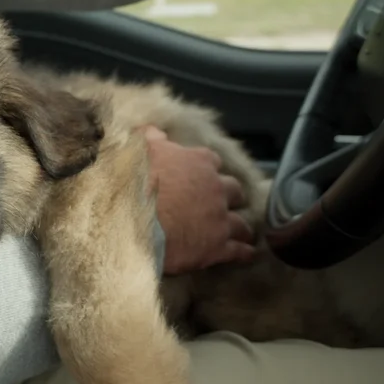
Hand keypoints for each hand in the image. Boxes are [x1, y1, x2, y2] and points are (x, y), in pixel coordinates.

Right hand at [142, 126, 256, 274]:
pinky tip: (248, 253)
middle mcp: (216, 188)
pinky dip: (245, 252)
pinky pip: (240, 250)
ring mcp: (220, 219)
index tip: (201, 174)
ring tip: (240, 231)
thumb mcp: (141, 151)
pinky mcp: (219, 247)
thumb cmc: (137, 183)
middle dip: (229, 196)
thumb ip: (151, 139)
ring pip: (241, 222)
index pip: (211, 160)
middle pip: (233, 190)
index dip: (206, 168)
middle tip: (221, 202)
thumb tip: (153, 130)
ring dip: (240, 225)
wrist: (135, 221)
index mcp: (198, 162)